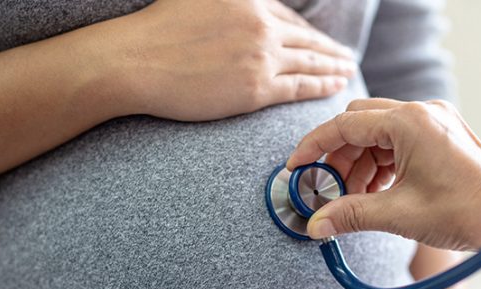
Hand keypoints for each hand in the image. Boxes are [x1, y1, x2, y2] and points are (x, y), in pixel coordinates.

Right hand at [109, 0, 355, 120]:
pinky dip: (320, 86)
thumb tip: (244, 13)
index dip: (304, 31)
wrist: (133, 61)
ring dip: (332, 67)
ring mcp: (260, 55)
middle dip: (328, 49)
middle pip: (304, 38)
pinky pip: (298, 87)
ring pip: (308, 61)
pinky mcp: (256, 88)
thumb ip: (227, 3)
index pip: (285, 17)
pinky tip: (334, 86)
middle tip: (345, 56)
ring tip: (347, 71)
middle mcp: (259, 23)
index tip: (317, 40)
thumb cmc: (154, 31)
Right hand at [286, 98, 480, 250]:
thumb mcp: (398, 214)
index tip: (296, 167)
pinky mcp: (441, 134)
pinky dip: (381, 165)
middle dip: (338, 158)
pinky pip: (398, 142)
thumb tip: (316, 224)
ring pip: (378, 135)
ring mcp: (433, 120)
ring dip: (360, 165)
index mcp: (408, 123)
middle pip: (359, 125)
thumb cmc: (464, 212)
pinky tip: (377, 192)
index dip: (314, 147)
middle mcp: (421, 112)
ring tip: (356, 199)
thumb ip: (350, 215)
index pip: (344, 125)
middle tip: (328, 190)